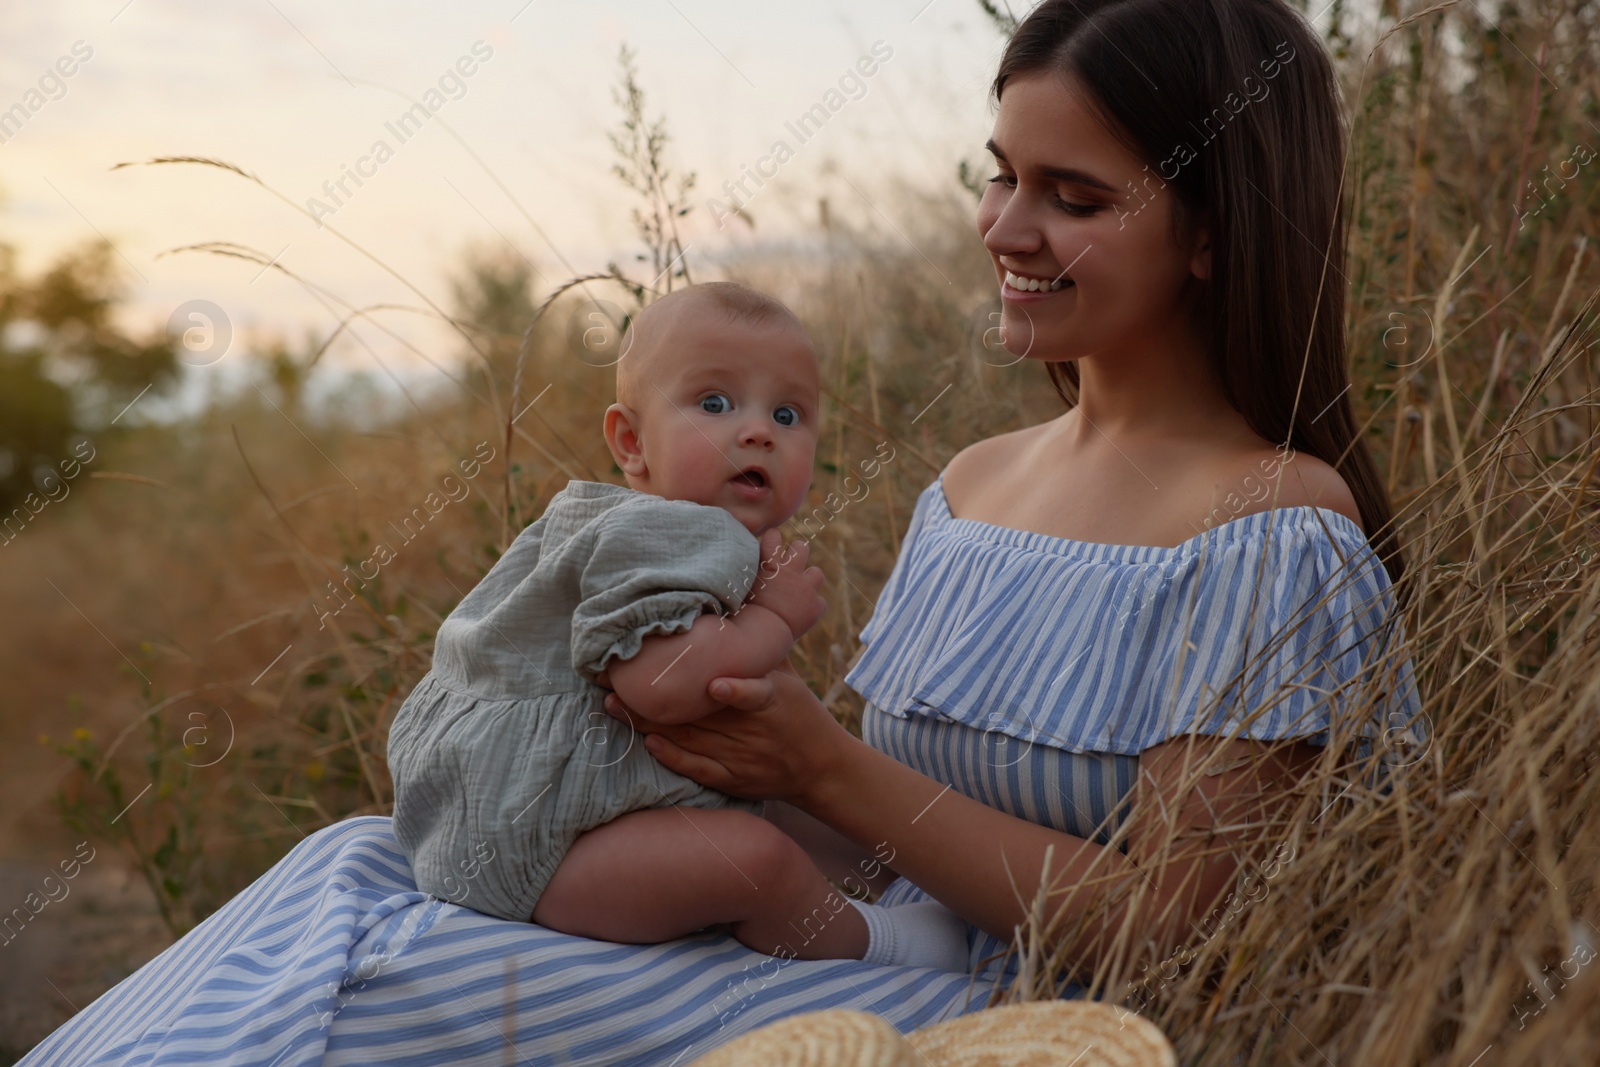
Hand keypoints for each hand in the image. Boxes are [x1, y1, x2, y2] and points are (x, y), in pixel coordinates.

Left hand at [601, 666, 849, 803]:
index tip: (715, 685)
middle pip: (702, 714)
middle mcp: (753, 730)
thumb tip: (739, 605)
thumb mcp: (790, 678)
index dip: (737, 691)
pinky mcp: (731, 779)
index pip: (756, 693)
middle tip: (615, 678)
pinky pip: (697, 768)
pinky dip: (672, 756)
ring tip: (613, 703)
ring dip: (648, 722)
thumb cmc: (801, 713)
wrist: (821, 768)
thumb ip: (761, 649)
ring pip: (690, 740)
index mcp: (772, 699)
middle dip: (658, 695)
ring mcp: (740, 757)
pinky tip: (647, 741)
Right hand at [746, 529, 825, 637]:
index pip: (774, 536)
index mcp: (768, 563)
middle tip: (791, 564)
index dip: (774, 537)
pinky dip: (813, 607)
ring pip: (816, 573)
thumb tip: (729, 566)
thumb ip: (741, 574)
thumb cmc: (739, 611)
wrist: (760, 633)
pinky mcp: (815, 607)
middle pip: (801, 548)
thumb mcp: (736, 586)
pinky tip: (803, 613)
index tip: (773, 539)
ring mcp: (805, 588)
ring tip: (801, 588)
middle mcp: (789, 572)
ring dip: (810, 580)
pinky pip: (820, 603)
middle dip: (798, 553)